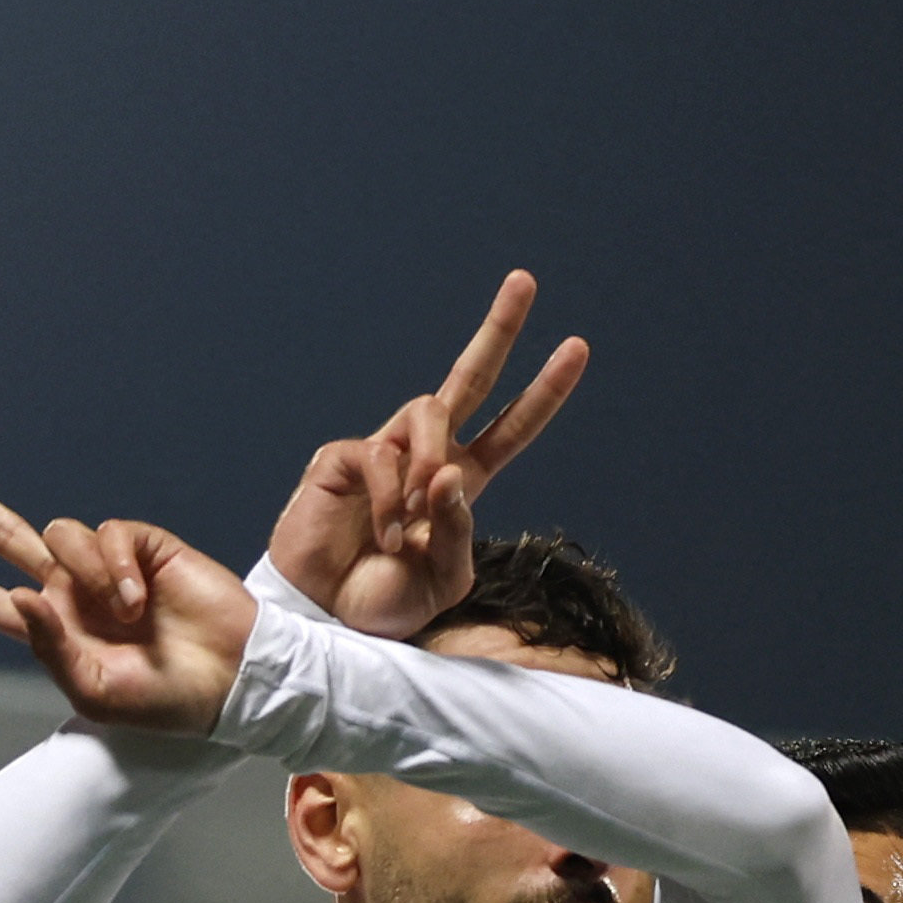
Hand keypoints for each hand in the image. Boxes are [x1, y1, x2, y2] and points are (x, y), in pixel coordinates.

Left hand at [0, 463, 252, 732]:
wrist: (232, 678)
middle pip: (8, 536)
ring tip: (128, 613)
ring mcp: (106, 567)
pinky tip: (139, 595)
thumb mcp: (94, 691)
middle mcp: (72, 591)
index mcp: (53, 630)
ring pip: (61, 535)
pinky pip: (108, 533)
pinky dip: (117, 565)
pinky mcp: (143, 547)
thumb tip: (20, 593)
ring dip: (88, 572)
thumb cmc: (165, 700)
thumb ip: (48, 647)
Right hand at [259, 274, 593, 635]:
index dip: (543, 392)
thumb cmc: (384, 602)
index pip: (511, 428)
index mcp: (462, 484)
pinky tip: (385, 535)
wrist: (327, 621)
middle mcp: (426, 458)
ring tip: (413, 527)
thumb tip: (451, 471)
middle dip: (499, 330)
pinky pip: (383, 454)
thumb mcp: (445, 579)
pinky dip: (392, 500)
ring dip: (431, 468)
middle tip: (525, 281)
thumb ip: (461, 530)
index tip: (575, 348)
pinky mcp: (343, 457)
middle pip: (469, 378)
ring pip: (429, 412)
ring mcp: (385, 451)